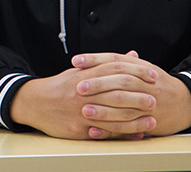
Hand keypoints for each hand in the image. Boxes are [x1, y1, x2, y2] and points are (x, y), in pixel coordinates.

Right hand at [10, 50, 156, 139]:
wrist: (34, 103)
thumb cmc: (60, 87)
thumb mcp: (80, 70)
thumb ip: (107, 63)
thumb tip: (132, 55)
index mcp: (85, 75)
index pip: (115, 69)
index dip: (136, 71)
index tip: (152, 75)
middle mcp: (83, 92)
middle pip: (116, 93)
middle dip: (138, 96)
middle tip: (155, 99)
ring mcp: (81, 111)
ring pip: (113, 115)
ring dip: (135, 119)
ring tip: (152, 120)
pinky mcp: (79, 128)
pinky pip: (104, 132)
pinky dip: (122, 134)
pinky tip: (135, 134)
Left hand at [74, 51, 190, 137]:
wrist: (186, 102)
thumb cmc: (156, 83)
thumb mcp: (141, 68)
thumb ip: (118, 63)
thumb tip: (90, 59)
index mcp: (140, 67)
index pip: (115, 60)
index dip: (95, 59)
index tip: (76, 60)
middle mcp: (145, 83)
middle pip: (120, 81)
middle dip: (98, 84)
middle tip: (78, 87)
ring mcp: (149, 103)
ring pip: (125, 106)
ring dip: (103, 109)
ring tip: (84, 110)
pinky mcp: (150, 121)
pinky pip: (129, 126)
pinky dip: (110, 129)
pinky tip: (95, 130)